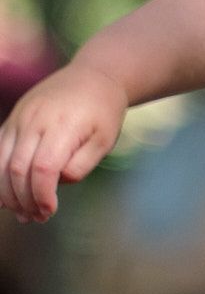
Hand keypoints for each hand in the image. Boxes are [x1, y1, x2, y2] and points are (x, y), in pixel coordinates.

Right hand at [0, 62, 128, 221]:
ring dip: (7, 193)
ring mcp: (20, 117)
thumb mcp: (105, 140)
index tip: (49, 212)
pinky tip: (5, 195)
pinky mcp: (12, 118)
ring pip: (1, 162)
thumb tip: (57, 182)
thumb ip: (81, 164)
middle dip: (24, 200)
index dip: (41, 196)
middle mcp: (35, 119)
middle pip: (17, 169)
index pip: (43, 168)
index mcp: (63, 125)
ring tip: (21, 212)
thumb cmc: (103, 111)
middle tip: (37, 218)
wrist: (93, 75)